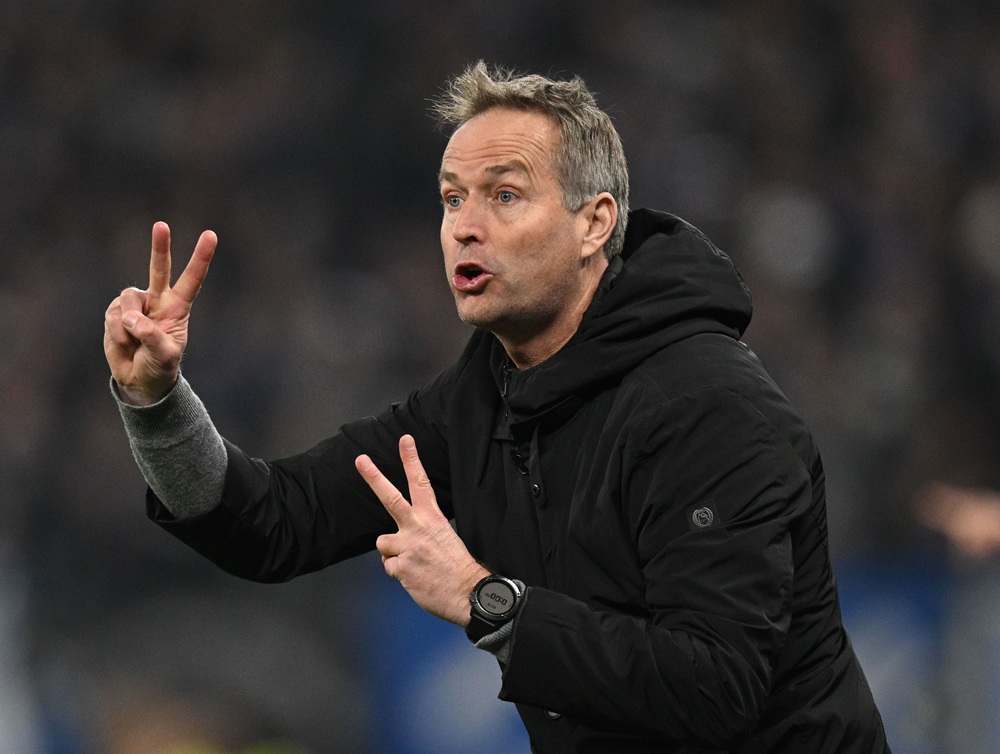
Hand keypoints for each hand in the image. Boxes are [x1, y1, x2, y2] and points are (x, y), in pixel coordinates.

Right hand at [104, 221, 216, 404]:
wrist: (139, 379)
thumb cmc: (160, 366)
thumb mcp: (165, 356)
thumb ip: (151, 336)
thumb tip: (131, 318)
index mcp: (179, 307)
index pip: (192, 280)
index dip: (200, 258)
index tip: (210, 235)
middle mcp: (158, 300)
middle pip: (159, 269)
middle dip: (160, 247)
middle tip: (161, 225)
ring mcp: (136, 305)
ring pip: (129, 301)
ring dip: (129, 325)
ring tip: (135, 343)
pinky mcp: (115, 312)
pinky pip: (113, 317)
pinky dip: (117, 334)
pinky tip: (125, 343)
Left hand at [355, 435, 488, 625]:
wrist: (467, 592)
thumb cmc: (458, 567)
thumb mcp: (446, 537)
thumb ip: (422, 531)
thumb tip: (404, 537)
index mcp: (432, 518)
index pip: (420, 483)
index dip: (412, 459)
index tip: (405, 440)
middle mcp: (417, 528)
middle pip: (390, 497)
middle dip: (374, 476)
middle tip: (361, 459)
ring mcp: (407, 547)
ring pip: (383, 543)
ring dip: (393, 552)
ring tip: (413, 562)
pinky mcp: (400, 567)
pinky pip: (389, 566)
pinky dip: (399, 572)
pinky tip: (415, 576)